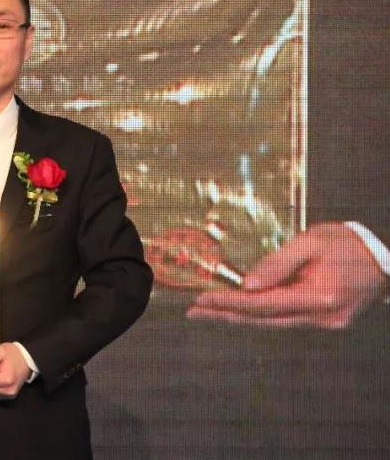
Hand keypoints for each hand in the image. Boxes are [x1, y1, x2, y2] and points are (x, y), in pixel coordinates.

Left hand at [187, 223, 389, 327]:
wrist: (387, 259)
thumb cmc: (350, 244)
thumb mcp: (311, 242)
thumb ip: (277, 263)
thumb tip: (246, 284)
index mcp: (320, 297)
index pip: (263, 305)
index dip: (230, 303)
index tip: (202, 300)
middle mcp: (323, 317)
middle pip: (264, 320)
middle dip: (226, 315)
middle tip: (194, 312)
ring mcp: (327, 323)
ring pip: (274, 322)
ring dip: (240, 316)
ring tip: (209, 310)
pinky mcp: (327, 321)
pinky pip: (287, 319)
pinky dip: (262, 313)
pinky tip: (240, 309)